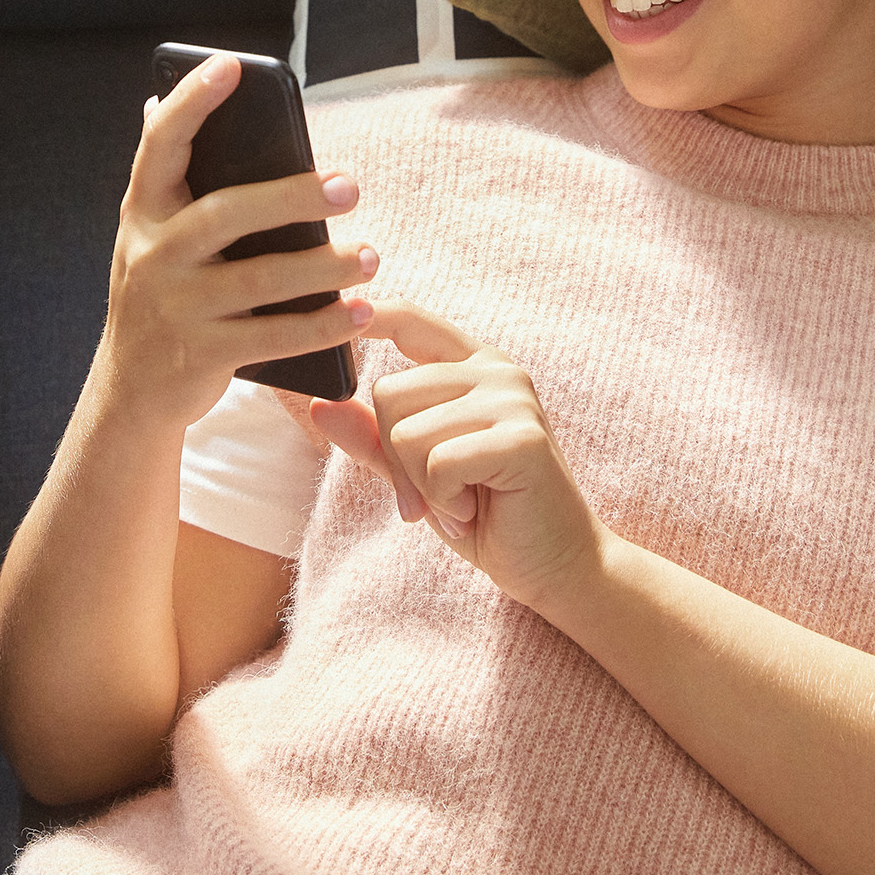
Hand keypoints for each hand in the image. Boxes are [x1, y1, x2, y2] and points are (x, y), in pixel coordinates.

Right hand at [97, 51, 376, 430]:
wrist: (131, 388)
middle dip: (291, 197)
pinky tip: (359, 312)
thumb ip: (167, 179)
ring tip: (370, 256)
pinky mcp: (202, 354)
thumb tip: (162, 99)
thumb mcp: (150, 234)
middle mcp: (152, 254)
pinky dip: (322, 326)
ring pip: (259, 280)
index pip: (161, 144)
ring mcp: (175, 307)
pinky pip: (274, 337)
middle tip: (349, 187)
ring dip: (322, 267)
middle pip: (226, 214)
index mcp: (143, 211)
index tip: (232, 65)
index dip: (192, 102)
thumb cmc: (160, 292)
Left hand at [307, 302, 605, 609]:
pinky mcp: (522, 438)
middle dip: (395, 459)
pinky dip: (442, 501)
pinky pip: (436, 464)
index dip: (371, 315)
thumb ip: (372, 438)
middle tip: (434, 495)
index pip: (412, 319)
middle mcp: (495, 371)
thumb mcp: (416, 474)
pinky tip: (474, 511)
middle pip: (389, 393)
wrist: (553, 565)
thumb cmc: (484, 514)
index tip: (343, 310)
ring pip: (407, 433)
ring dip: (420, 487)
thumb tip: (320, 404)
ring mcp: (513, 399)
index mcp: (472, 367)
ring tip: (460, 503)